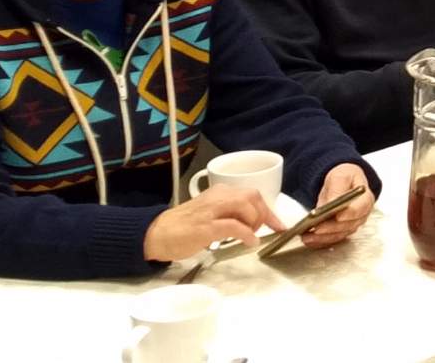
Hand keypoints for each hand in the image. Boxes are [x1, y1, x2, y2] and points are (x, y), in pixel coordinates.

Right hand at [143, 184, 273, 261]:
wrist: (156, 234)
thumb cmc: (183, 227)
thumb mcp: (210, 213)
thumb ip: (229, 214)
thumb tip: (252, 223)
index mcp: (219, 192)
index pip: (251, 194)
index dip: (268, 210)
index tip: (278, 224)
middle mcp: (217, 197)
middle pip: (253, 197)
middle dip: (263, 215)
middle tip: (260, 231)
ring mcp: (211, 211)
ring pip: (245, 206)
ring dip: (255, 223)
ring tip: (250, 236)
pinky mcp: (206, 227)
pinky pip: (234, 226)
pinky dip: (246, 234)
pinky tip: (249, 242)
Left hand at [299, 163, 375, 248]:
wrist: (341, 184)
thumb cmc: (345, 178)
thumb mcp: (340, 176)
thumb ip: (337, 188)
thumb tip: (332, 202)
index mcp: (365, 199)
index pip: (361, 208)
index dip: (350, 214)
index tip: (338, 216)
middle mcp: (360, 215)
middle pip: (348, 225)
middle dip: (331, 228)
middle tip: (317, 227)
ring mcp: (351, 225)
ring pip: (338, 235)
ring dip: (323, 238)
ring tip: (307, 236)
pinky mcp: (341, 231)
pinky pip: (331, 239)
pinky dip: (320, 241)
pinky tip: (309, 239)